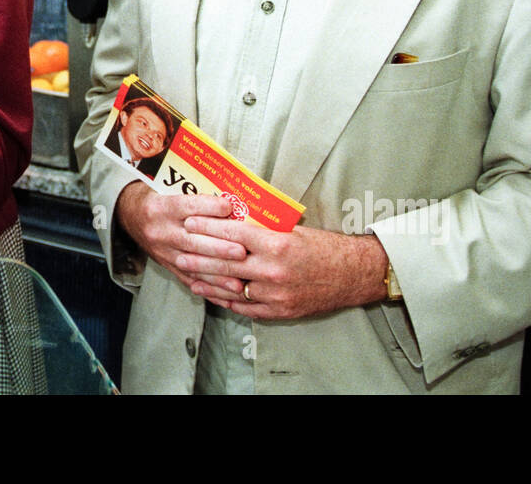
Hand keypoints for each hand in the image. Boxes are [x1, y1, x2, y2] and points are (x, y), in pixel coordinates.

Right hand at [115, 184, 247, 294]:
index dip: (209, 208)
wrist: (131, 215)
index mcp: (162, 207)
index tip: (230, 207)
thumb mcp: (171, 190)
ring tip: (238, 281)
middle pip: (192, 241)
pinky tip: (226, 295)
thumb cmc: (160, 199)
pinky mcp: (167, 266)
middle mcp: (161, 231)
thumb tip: (233, 204)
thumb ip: (198, 198)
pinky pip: (189, 280)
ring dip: (217, 274)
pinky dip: (210, 289)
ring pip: (192, 265)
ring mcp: (164, 252)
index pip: (188, 207)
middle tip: (242, 251)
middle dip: (219, 248)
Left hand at [175, 218, 389, 318]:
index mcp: (277, 244)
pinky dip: (224, 299)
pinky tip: (210, 292)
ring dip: (206, 279)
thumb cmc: (323, 248)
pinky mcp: (278, 311)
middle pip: (226, 262)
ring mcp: (274, 294)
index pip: (233, 234)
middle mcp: (273, 270)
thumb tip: (233, 220)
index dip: (209, 227)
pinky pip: (243, 307)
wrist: (351, 275)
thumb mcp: (293, 230)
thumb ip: (263, 229)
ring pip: (231, 287)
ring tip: (187, 272)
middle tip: (179, 248)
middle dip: (199, 254)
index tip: (191, 221)